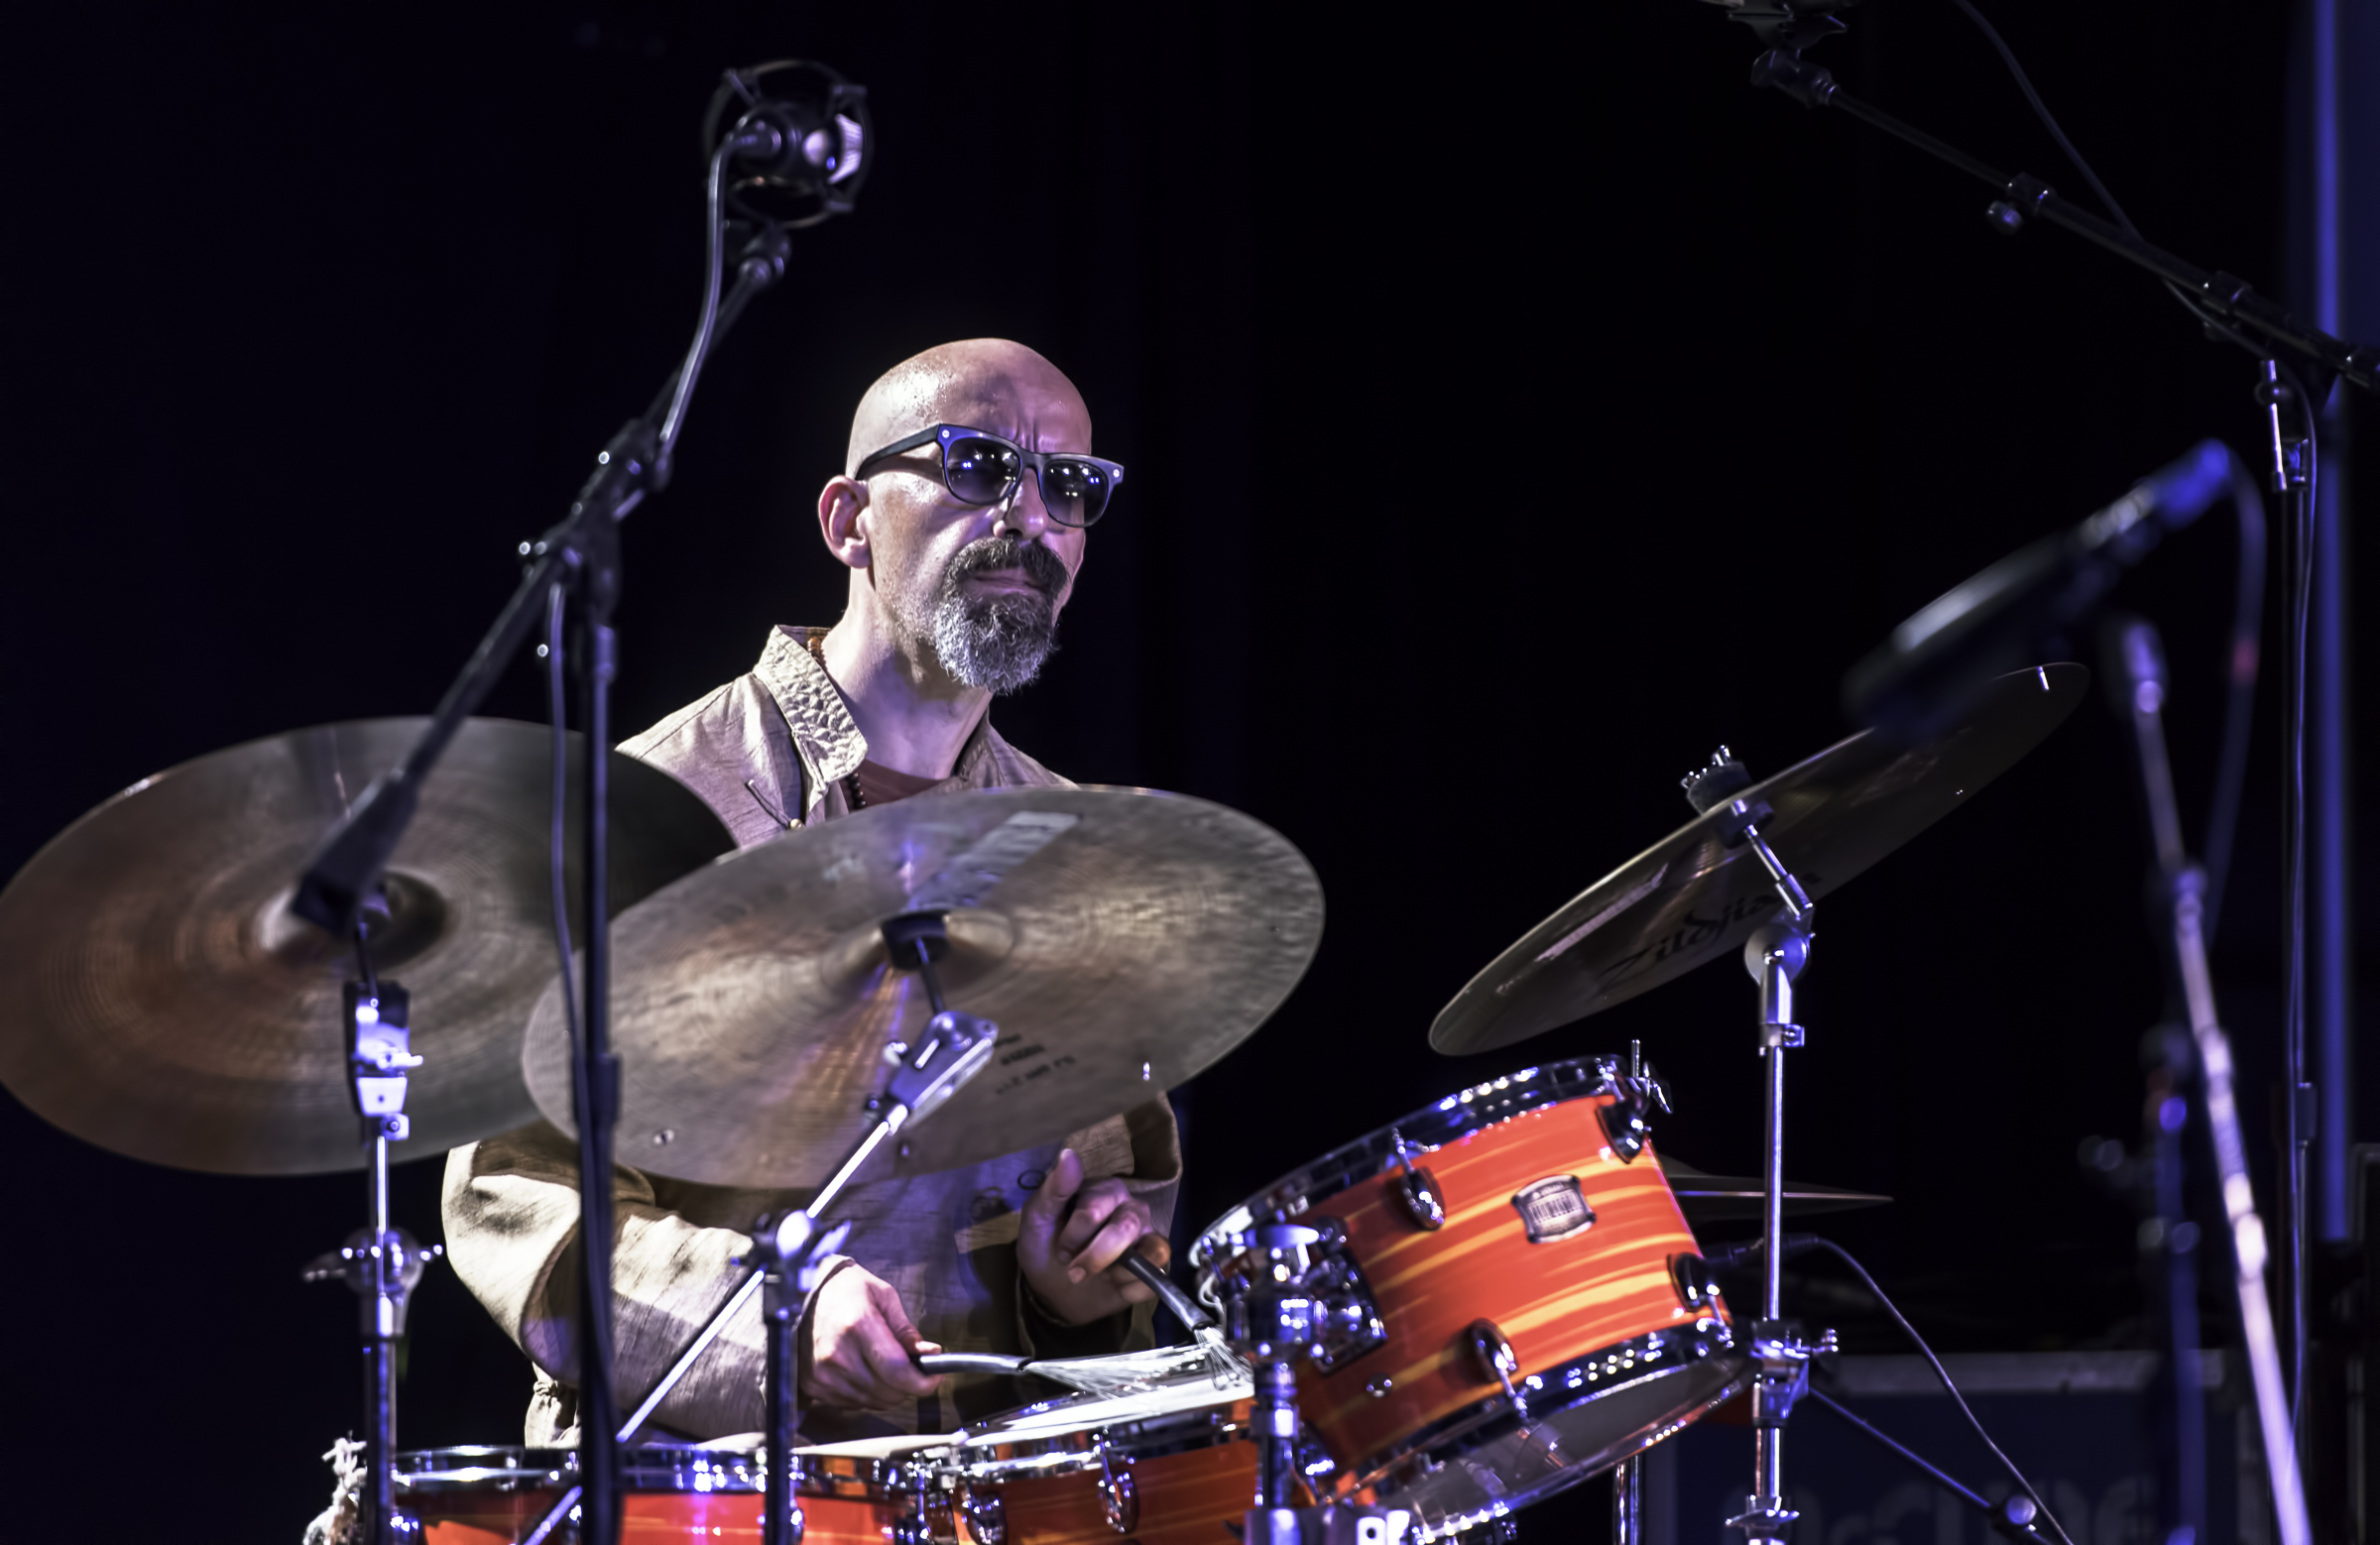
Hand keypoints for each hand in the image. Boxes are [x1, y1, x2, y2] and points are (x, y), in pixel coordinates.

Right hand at [802, 1264, 944, 1410]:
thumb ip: (906, 1330)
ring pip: (872, 1402)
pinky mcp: (813, 1385)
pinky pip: (853, 1404)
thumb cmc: (845, 1289)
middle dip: (907, 1385)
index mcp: (858, 1326)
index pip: (897, 1371)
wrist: (801, 1292)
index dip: (921, 1382)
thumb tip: (930, 1354)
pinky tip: (865, 1371)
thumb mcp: (883, 1296)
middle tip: (910, 1367)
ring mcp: (823, 1373)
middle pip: (887, 1392)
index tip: (934, 1378)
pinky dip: (866, 1394)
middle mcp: (837, 1354)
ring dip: (887, 1391)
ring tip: (884, 1365)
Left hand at [1017, 1146, 1170, 1327]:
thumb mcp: (1037, 1219)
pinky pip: (1157, 1275)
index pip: (1095, 1210)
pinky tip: (1115, 1284)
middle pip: (1125, 1229)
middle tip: (1073, 1269)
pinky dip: (1133, 1287)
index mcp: (1104, 1191)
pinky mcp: (1155, 1266)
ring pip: (1152, 1250)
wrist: (1052, 1290)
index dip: (1074, 1236)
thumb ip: (1055, 1189)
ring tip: (1098, 1276)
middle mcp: (1131, 1208)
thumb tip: (1069, 1154)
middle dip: (1094, 1257)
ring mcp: (1147, 1237)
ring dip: (1117, 1271)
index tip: (1060, 1249)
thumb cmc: (1046, 1247)